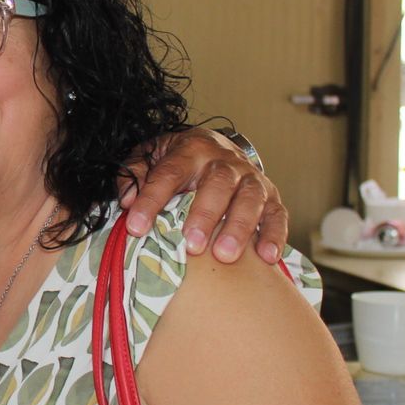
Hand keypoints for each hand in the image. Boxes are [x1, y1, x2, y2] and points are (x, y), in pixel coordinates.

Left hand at [121, 128, 286, 262]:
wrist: (217, 147)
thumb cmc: (179, 160)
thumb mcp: (150, 156)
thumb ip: (134, 173)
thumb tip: (126, 199)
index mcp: (191, 149)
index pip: (169, 174)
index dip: (151, 200)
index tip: (136, 227)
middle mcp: (225, 161)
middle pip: (218, 184)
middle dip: (205, 215)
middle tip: (191, 245)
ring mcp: (251, 178)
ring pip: (250, 199)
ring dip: (239, 227)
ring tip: (225, 255)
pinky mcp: (272, 196)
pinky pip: (278, 214)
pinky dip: (274, 235)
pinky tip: (266, 258)